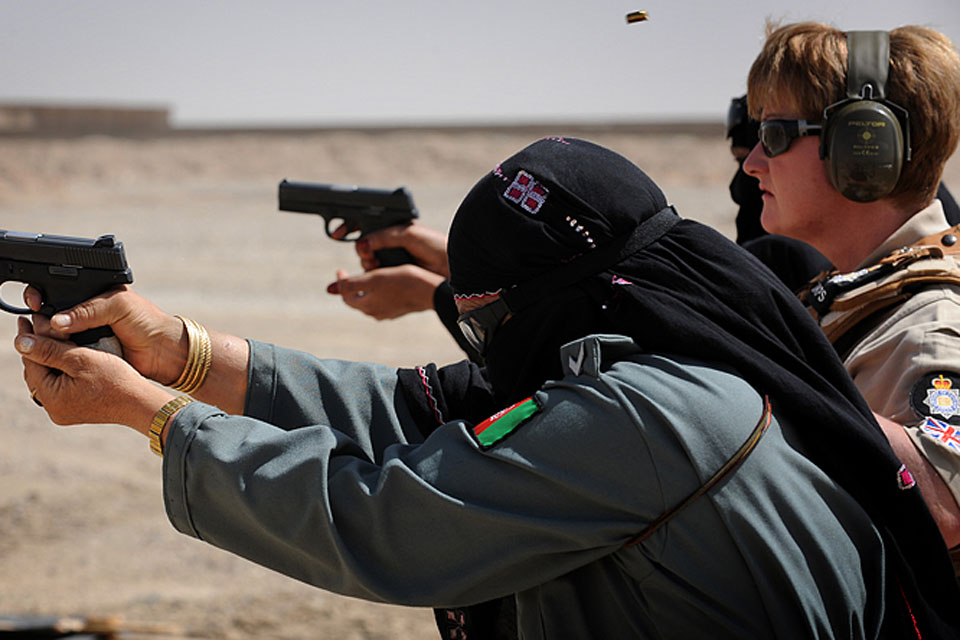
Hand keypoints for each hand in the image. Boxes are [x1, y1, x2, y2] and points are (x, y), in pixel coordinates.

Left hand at [16, 316, 172, 430]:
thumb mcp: (82, 359)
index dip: (29, 338)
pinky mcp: (75, 409)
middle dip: (37, 348)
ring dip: (49, 358)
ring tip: (52, 337)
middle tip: (37, 325)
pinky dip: (61, 369)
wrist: (140, 402)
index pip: (31, 362)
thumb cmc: (117, 381)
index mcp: (52, 398)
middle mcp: (54, 409)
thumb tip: (20, 342)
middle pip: (37, 371)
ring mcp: (64, 410)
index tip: (26, 319)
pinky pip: (60, 385)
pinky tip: (66, 357)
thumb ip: (49, 349)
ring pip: (48, 377)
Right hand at [24, 285, 186, 385]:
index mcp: (91, 294)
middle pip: (50, 315)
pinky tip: (58, 355)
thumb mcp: (118, 306)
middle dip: (43, 321)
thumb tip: (56, 320)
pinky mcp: (86, 353)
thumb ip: (88, 310)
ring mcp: (83, 334)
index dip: (43, 295)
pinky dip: (61, 355)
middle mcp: (84, 313)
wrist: (163, 351)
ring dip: (50, 340)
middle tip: (43, 327)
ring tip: (50, 341)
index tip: (35, 303)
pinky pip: (66, 354)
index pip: (58, 290)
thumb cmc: (147, 321)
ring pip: (54, 337)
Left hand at [327, 266, 445, 319]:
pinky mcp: (398, 309)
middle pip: (356, 299)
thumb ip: (352, 284)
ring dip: (365, 287)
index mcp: (366, 305)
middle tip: (350, 272)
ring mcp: (387, 312)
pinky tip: (384, 281)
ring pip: (369, 299)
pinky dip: (378, 290)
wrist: (430, 291)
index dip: (340, 282)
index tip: (340, 269)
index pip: (345, 295)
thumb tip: (333, 287)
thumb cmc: (404, 282)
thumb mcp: (374, 279)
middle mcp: (375, 312)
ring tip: (367, 274)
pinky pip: (382, 299)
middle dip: (352, 285)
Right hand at [331, 221, 448, 276]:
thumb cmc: (435, 245)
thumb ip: (383, 236)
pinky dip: (373, 274)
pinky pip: (377, 274)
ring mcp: (392, 258)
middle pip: (364, 244)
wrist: (452, 266)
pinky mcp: (395, 274)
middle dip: (360, 248)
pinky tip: (377, 272)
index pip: (366, 223)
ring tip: (374, 262)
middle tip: (366, 253)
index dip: (349, 226)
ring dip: (366, 262)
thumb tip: (362, 243)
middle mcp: (391, 242)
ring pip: (368, 260)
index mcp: (394, 228)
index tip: (337, 233)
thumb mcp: (408, 233)